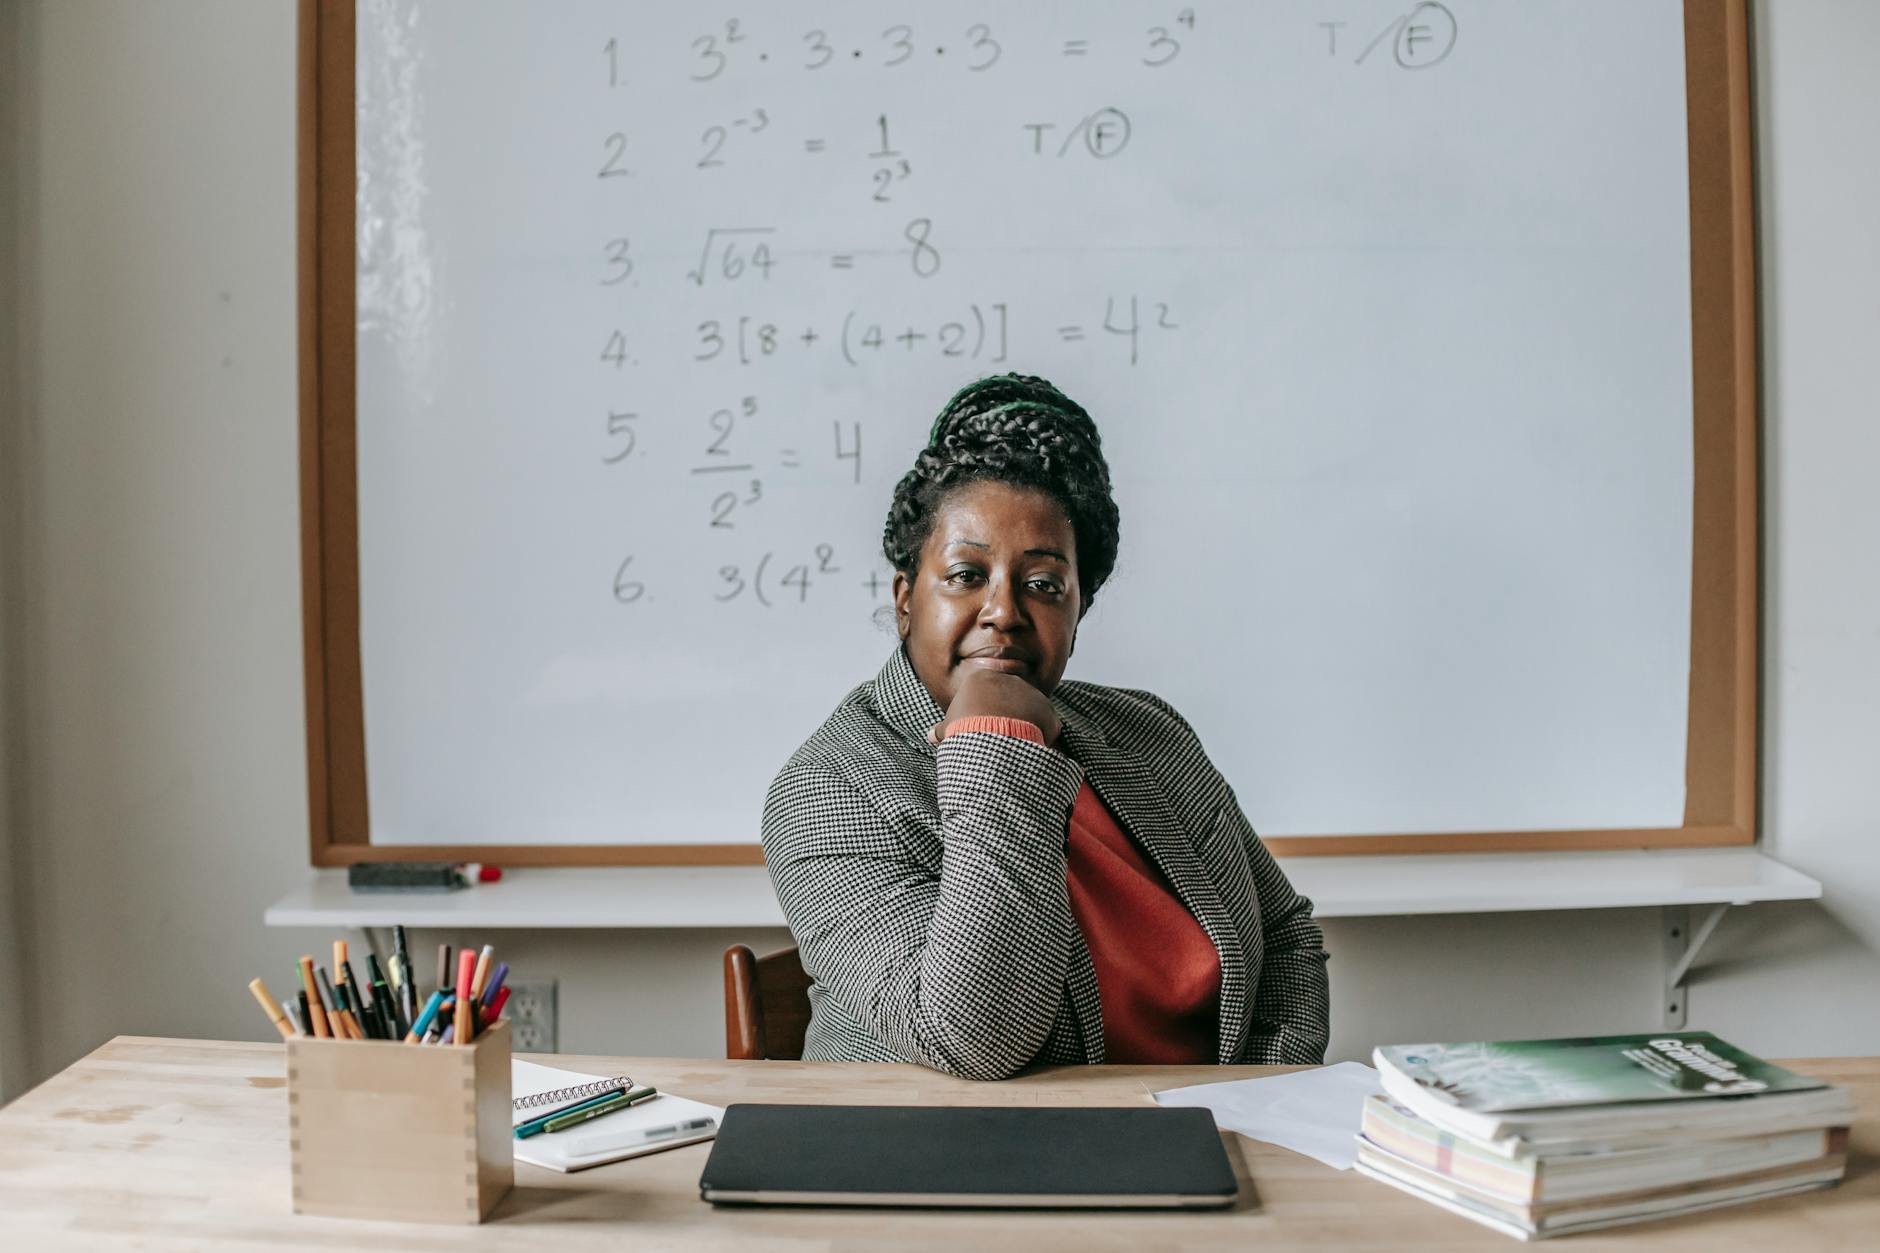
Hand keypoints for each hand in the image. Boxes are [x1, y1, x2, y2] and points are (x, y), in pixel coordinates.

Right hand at [929, 668, 1060, 745]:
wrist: (991, 736)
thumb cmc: (964, 730)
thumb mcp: (949, 729)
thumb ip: (943, 729)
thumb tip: (930, 736)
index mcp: (983, 678)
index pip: (987, 692)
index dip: (985, 711)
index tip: (980, 728)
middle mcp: (1010, 679)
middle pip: (1010, 698)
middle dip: (1007, 716)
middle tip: (998, 738)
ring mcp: (1032, 693)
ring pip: (1030, 710)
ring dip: (1025, 726)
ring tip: (1013, 746)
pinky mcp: (1048, 710)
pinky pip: (1047, 724)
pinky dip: (1041, 737)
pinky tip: (1029, 749)